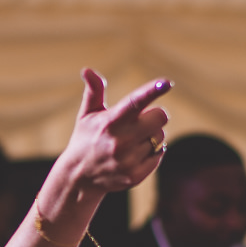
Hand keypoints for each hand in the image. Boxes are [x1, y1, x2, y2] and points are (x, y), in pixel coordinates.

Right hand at [61, 70, 171, 196]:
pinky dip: (152, 153)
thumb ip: (94, 90)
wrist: (79, 177)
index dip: (152, 91)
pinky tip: (135, 154)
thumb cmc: (87, 138)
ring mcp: (128, 160)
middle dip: (154, 116)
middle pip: (160, 117)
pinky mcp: (135, 175)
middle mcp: (120, 141)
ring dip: (151, 136)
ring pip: (160, 137)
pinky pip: (159, 155)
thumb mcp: (87, 114)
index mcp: (110, 122)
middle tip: (140, 121)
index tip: (167, 83)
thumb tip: (87, 70)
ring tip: (132, 141)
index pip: (134, 103)